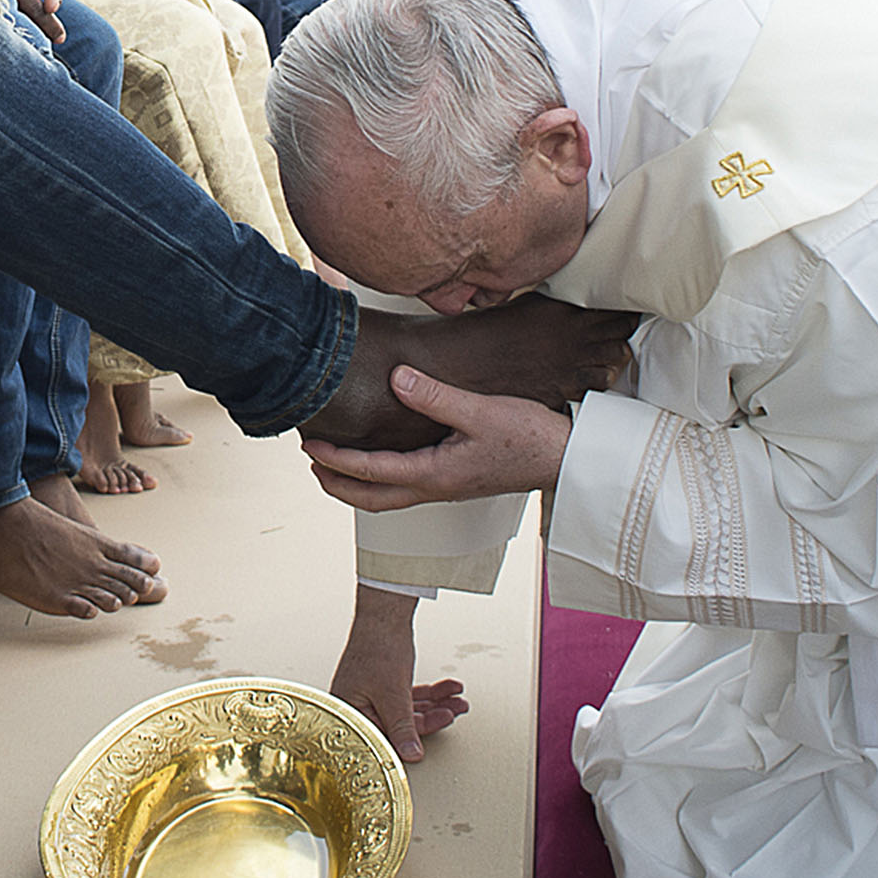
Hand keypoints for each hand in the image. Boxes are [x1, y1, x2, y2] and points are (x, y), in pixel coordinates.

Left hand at [303, 365, 572, 511]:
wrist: (567, 459)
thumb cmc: (529, 437)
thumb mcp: (480, 411)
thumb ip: (435, 396)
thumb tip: (395, 379)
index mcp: (436, 474)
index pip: (372, 471)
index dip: (337, 458)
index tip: (309, 444)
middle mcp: (437, 487)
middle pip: (373, 498)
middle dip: (338, 483)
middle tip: (312, 462)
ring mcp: (448, 487)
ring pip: (390, 496)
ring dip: (358, 484)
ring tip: (336, 463)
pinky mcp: (459, 479)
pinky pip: (408, 486)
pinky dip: (383, 478)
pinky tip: (384, 458)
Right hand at [331, 587, 467, 763]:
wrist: (383, 614)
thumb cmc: (377, 647)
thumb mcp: (393, 693)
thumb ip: (403, 726)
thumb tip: (412, 753)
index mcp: (351, 711)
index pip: (384, 737)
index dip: (413, 738)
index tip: (435, 735)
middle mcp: (360, 706)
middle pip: (401, 724)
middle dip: (433, 716)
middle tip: (453, 712)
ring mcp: (374, 696)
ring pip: (410, 709)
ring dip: (437, 704)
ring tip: (458, 701)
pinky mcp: (386, 686)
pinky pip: (411, 697)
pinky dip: (431, 694)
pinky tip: (448, 690)